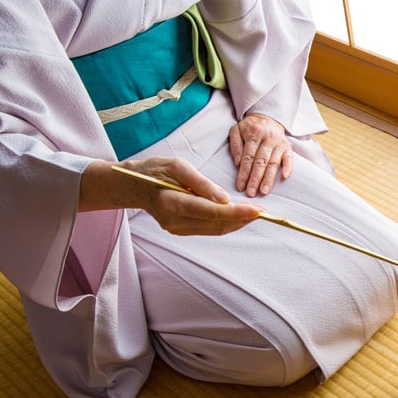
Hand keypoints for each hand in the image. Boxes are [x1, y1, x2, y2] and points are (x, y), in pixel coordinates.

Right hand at [82, 157, 261, 235]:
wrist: (133, 186)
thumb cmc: (155, 171)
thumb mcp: (177, 166)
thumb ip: (201, 182)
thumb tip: (225, 198)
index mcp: (172, 203)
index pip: (211, 212)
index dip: (237, 213)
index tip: (257, 211)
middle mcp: (174, 221)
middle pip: (216, 224)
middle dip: (242, 219)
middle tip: (264, 212)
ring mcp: (177, 229)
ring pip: (215, 229)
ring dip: (237, 222)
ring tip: (256, 213)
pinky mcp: (181, 230)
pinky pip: (209, 229)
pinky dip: (226, 222)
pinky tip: (238, 215)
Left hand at [229, 112, 293, 196]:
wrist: (267, 116)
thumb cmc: (249, 127)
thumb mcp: (236, 130)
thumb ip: (235, 145)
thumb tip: (238, 163)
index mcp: (254, 133)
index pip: (248, 157)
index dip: (244, 173)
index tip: (241, 186)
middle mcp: (268, 138)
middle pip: (261, 162)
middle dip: (255, 179)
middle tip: (251, 193)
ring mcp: (279, 142)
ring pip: (273, 163)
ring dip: (269, 178)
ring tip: (264, 191)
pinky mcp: (288, 146)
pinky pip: (289, 158)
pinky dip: (288, 167)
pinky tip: (284, 177)